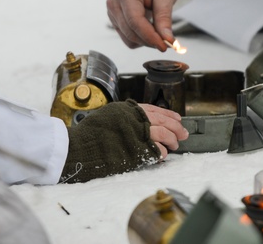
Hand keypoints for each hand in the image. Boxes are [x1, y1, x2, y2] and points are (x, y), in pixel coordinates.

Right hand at [59, 100, 187, 183]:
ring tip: (175, 144)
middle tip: (183, 133)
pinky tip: (163, 154)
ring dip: (172, 140)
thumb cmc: (91, 133)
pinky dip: (162, 152)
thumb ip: (127, 116)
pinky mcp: (136, 151)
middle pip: (163, 121)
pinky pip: (156, 151)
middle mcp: (135, 119)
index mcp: (128, 109)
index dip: (169, 115)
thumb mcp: (109, 115)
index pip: (155, 109)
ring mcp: (136, 134)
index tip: (178, 118)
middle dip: (176, 128)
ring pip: (163, 134)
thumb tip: (143, 119)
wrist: (79, 148)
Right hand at [106, 0, 178, 51]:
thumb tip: (166, 39)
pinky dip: (140, 39)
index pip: (135, 21)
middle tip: (168, 40)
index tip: (165, 46)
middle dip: (150, 40)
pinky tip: (150, 29)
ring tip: (159, 29)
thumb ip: (164, 17)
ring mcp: (112, 13)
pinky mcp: (115, 20)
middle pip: (131, 33)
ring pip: (128, 39)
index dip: (150, 37)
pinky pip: (127, 38)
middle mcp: (114, 3)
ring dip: (146, 40)